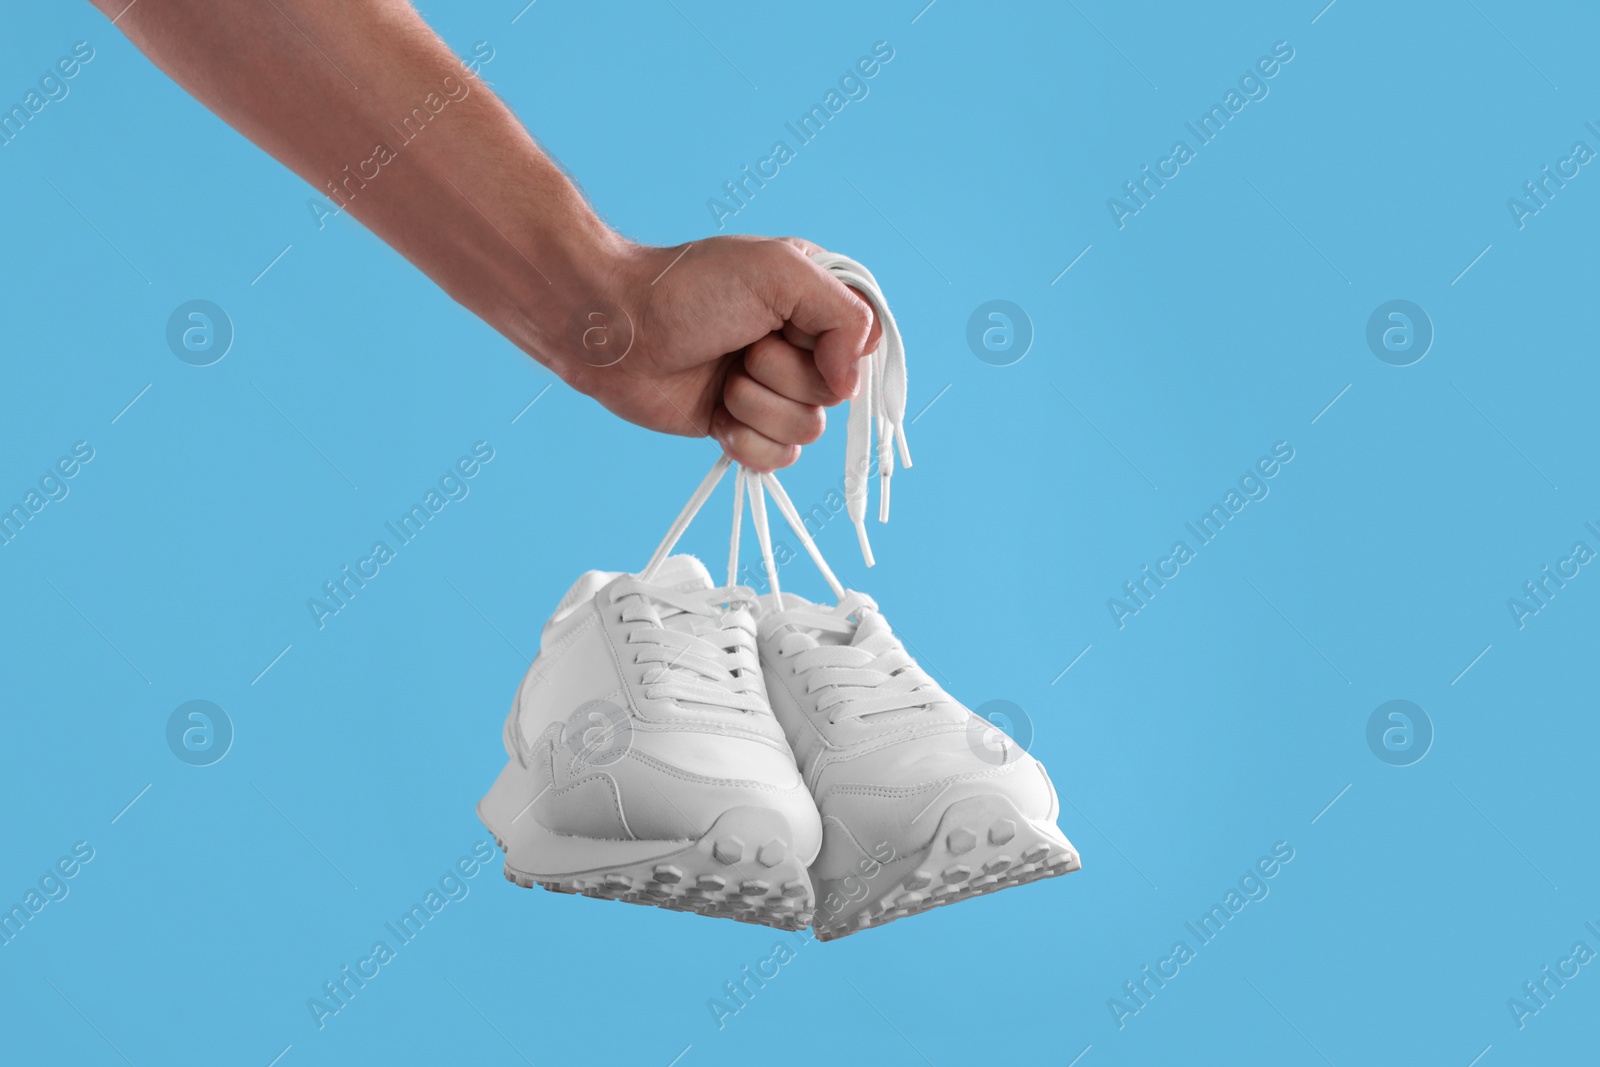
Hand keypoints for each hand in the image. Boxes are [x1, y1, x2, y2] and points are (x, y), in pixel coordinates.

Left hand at [558, 235, 882, 471]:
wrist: (617, 330)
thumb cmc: (687, 288)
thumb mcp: (781, 271)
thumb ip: (843, 315)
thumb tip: (851, 383)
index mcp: (815, 301)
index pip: (865, 343)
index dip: (836, 350)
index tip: (792, 332)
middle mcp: (800, 347)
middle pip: (836, 394)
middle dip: (783, 376)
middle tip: (742, 346)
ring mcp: (772, 390)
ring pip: (808, 431)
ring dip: (758, 406)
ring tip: (723, 378)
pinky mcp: (743, 426)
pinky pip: (779, 460)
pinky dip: (746, 442)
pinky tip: (716, 415)